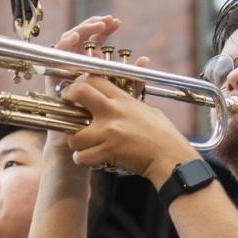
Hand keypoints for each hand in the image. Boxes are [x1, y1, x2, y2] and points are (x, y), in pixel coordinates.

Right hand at [42, 17, 120, 168]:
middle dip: (92, 27)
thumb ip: (132, 81)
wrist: (87, 148)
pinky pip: (53, 61)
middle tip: (105, 21)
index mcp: (91, 71)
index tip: (115, 22)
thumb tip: (145, 61)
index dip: (103, 31)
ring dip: (79, 32)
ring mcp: (63, 75)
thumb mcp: (121, 100)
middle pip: (80, 41)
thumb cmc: (104, 127)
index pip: (95, 44)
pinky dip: (61, 47)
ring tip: (92, 26)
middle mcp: (76, 70)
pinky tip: (73, 39)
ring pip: (67, 46)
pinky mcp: (53, 83)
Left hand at [60, 76, 195, 182]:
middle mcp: (113, 111)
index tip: (75, 90)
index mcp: (123, 99)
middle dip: (68, 98)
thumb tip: (135, 77)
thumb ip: (134, 96)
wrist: (170, 157)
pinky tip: (92, 158)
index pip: (94, 79)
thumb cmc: (163, 135)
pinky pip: (81, 156)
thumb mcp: (148, 109)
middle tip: (68, 109)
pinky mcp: (108, 151)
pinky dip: (83, 159)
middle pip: (79, 92)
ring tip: (84, 145)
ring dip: (76, 142)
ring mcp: (109, 132)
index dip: (79, 82)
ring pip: (73, 134)